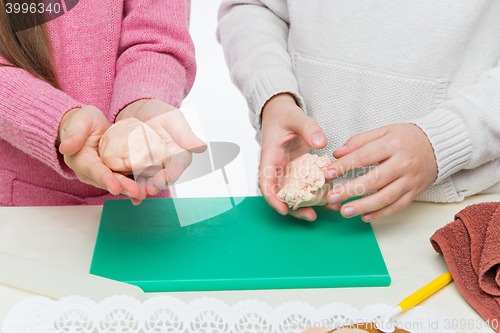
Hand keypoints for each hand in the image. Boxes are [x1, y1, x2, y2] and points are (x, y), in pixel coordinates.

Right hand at [58, 105, 140, 199]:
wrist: (88, 128)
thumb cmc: (83, 122)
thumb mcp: (80, 122)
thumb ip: (74, 134)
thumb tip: (65, 147)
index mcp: (81, 160)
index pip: (95, 170)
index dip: (105, 179)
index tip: (115, 187)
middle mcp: (91, 172)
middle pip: (109, 180)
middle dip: (123, 187)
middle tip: (138, 192)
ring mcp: (103, 174)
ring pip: (118, 183)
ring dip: (131, 189)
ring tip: (145, 194)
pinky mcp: (114, 173)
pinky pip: (124, 180)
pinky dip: (135, 186)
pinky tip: (146, 192)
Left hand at [108, 99, 205, 203]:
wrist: (135, 111)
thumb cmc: (157, 112)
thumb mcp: (172, 118)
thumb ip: (185, 133)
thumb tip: (202, 146)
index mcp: (179, 152)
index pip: (180, 163)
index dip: (177, 169)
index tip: (173, 172)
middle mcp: (166, 163)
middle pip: (166, 176)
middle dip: (161, 181)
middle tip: (155, 183)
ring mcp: (150, 168)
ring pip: (151, 181)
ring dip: (148, 187)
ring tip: (143, 189)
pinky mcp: (135, 169)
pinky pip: (135, 179)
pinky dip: (134, 188)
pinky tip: (131, 193)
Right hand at [260, 93, 334, 220]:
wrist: (281, 113)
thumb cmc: (283, 115)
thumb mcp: (295, 117)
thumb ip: (308, 127)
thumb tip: (321, 142)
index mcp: (270, 158)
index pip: (265, 183)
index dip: (273, 199)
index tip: (284, 210)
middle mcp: (278, 169)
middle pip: (282, 195)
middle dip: (295, 208)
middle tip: (311, 216)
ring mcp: (289, 171)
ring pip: (297, 193)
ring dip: (311, 203)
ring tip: (330, 208)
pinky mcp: (300, 170)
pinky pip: (309, 184)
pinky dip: (320, 191)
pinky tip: (334, 195)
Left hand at [324, 124, 437, 221]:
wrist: (438, 146)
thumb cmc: (406, 138)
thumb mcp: (383, 131)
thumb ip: (359, 141)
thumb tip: (337, 153)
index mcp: (393, 145)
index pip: (365, 156)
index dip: (345, 166)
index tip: (328, 173)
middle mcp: (403, 164)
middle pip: (374, 180)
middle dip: (350, 190)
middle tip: (332, 197)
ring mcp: (410, 180)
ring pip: (385, 197)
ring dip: (363, 206)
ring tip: (344, 211)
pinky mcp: (415, 192)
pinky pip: (397, 206)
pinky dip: (380, 213)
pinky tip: (364, 217)